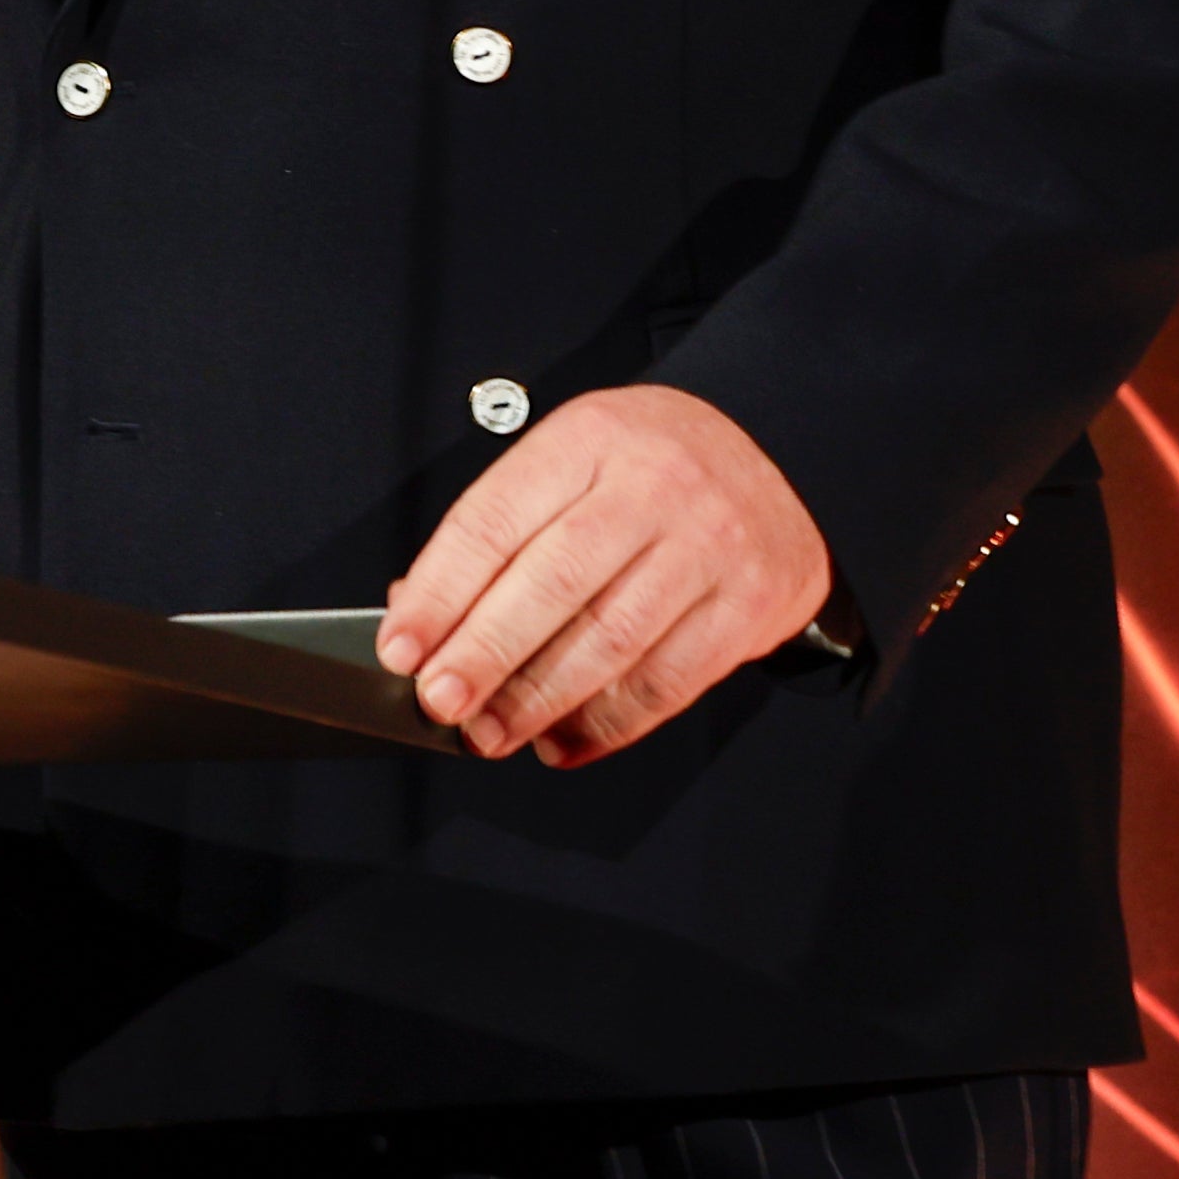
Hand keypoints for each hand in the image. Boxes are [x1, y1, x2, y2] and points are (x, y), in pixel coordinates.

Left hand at [374, 385, 831, 766]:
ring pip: (608, 640)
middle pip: (551, 583)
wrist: (778, 454)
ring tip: (490, 731)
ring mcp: (707, 548)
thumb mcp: (573, 457)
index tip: (401, 646)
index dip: (440, 592)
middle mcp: (652, 488)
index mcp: (588, 440)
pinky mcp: (748, 606)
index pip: (496, 520)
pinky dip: (607, 723)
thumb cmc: (654, 463)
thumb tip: (422, 610)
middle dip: (484, 654)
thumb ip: (503, 528)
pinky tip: (564, 739)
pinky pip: (667, 681)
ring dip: (538, 700)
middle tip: (441, 700)